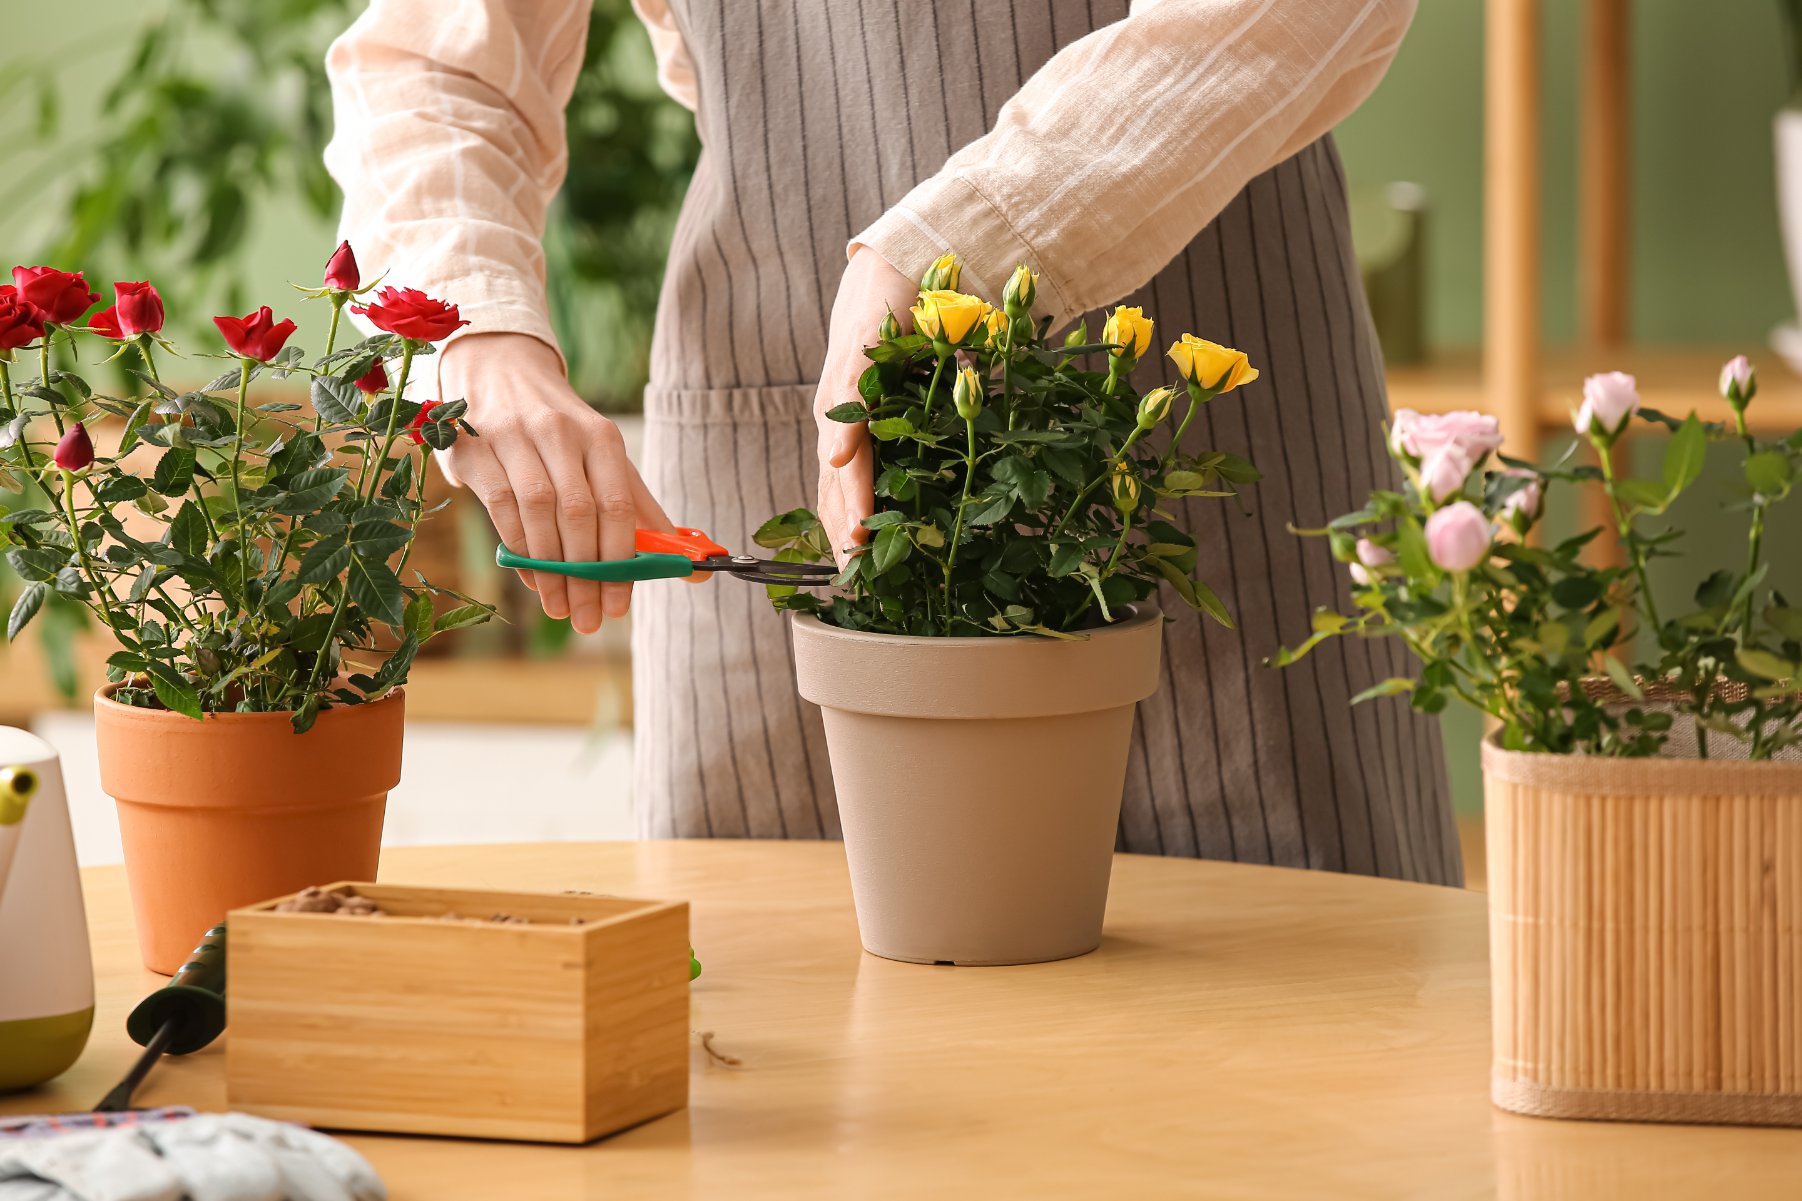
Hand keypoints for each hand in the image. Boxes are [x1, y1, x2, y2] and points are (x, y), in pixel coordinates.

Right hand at [437, 332, 679, 633]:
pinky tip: (533, 578)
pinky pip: (501, 508)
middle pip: (580, 514)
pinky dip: (520, 550)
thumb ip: (638, 508)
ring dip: (552, 570)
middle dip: (586, 576)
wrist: (499, 369)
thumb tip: (689, 564)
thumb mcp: (604, 457)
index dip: (621, 562)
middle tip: (588, 619)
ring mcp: (514, 437)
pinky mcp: (475, 448)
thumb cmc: (561, 429)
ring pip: (539, 513)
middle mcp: (560, 432)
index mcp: (601, 436)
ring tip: (561, 608)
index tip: (619, 606)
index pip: (617, 506)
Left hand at [814, 246, 920, 567]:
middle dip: (844, 527)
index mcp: (850, 424)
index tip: (855, 573)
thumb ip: (925, 431)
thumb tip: (955, 472)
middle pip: (835, 480)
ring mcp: (842, 384)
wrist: (893, 262)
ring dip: (846, 495)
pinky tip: (843, 459)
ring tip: (852, 537)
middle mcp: (838, 411)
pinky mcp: (855, 352)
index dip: (847, 528)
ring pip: (840, 450)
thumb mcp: (916, 392)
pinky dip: (846, 429)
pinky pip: (849, 398)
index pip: (843, 486)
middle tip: (853, 574)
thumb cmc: (904, 331)